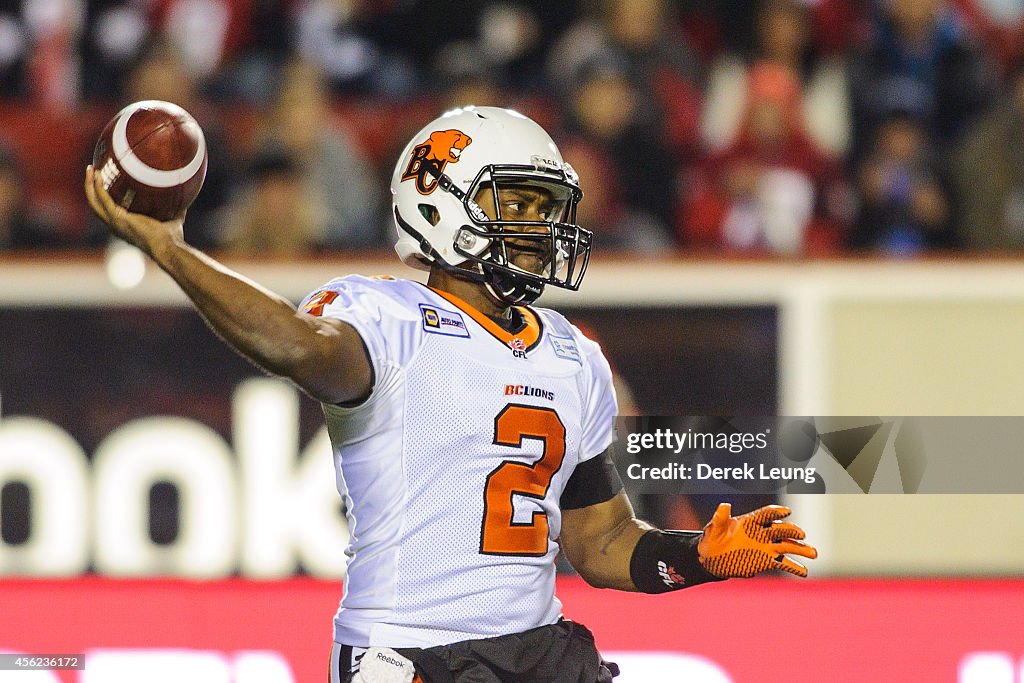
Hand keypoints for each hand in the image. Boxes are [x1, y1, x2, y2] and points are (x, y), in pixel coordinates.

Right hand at [84, 165, 184, 255]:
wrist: (169, 247)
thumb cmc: (172, 239)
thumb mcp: (173, 221)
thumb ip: (176, 211)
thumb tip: (185, 201)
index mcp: (124, 227)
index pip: (108, 211)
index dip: (103, 198)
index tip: (103, 183)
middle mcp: (116, 226)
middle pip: (96, 205)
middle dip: (91, 188)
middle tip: (91, 171)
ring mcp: (115, 223)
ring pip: (94, 202)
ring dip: (90, 185)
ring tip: (90, 169)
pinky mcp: (117, 218)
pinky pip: (103, 199)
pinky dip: (97, 187)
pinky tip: (97, 175)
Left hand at [697, 503, 817, 577]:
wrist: (713, 558)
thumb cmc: (713, 539)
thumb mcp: (714, 528)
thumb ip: (720, 518)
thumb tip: (724, 505)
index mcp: (751, 521)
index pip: (766, 514)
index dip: (776, 512)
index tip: (787, 511)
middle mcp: (762, 533)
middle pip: (781, 530)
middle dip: (792, 531)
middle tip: (801, 534)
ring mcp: (766, 547)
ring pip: (787, 546)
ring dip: (801, 549)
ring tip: (813, 553)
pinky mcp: (766, 561)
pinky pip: (783, 563)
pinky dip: (794, 567)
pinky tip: (804, 572)